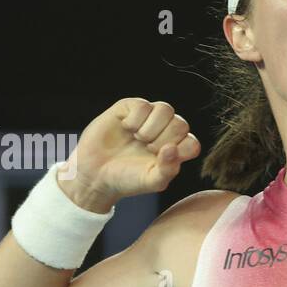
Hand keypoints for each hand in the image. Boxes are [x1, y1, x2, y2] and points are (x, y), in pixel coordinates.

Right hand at [63, 98, 201, 201]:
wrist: (95, 173)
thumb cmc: (126, 179)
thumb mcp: (151, 181)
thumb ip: (168, 169)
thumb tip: (173, 148)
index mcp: (174, 150)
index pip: (192, 144)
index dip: (180, 151)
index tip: (160, 159)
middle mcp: (164, 132)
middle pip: (181, 124)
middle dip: (163, 139)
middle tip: (147, 149)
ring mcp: (148, 118)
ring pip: (166, 109)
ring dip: (151, 127)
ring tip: (138, 138)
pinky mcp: (130, 108)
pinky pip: (144, 105)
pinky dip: (135, 119)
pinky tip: (126, 128)